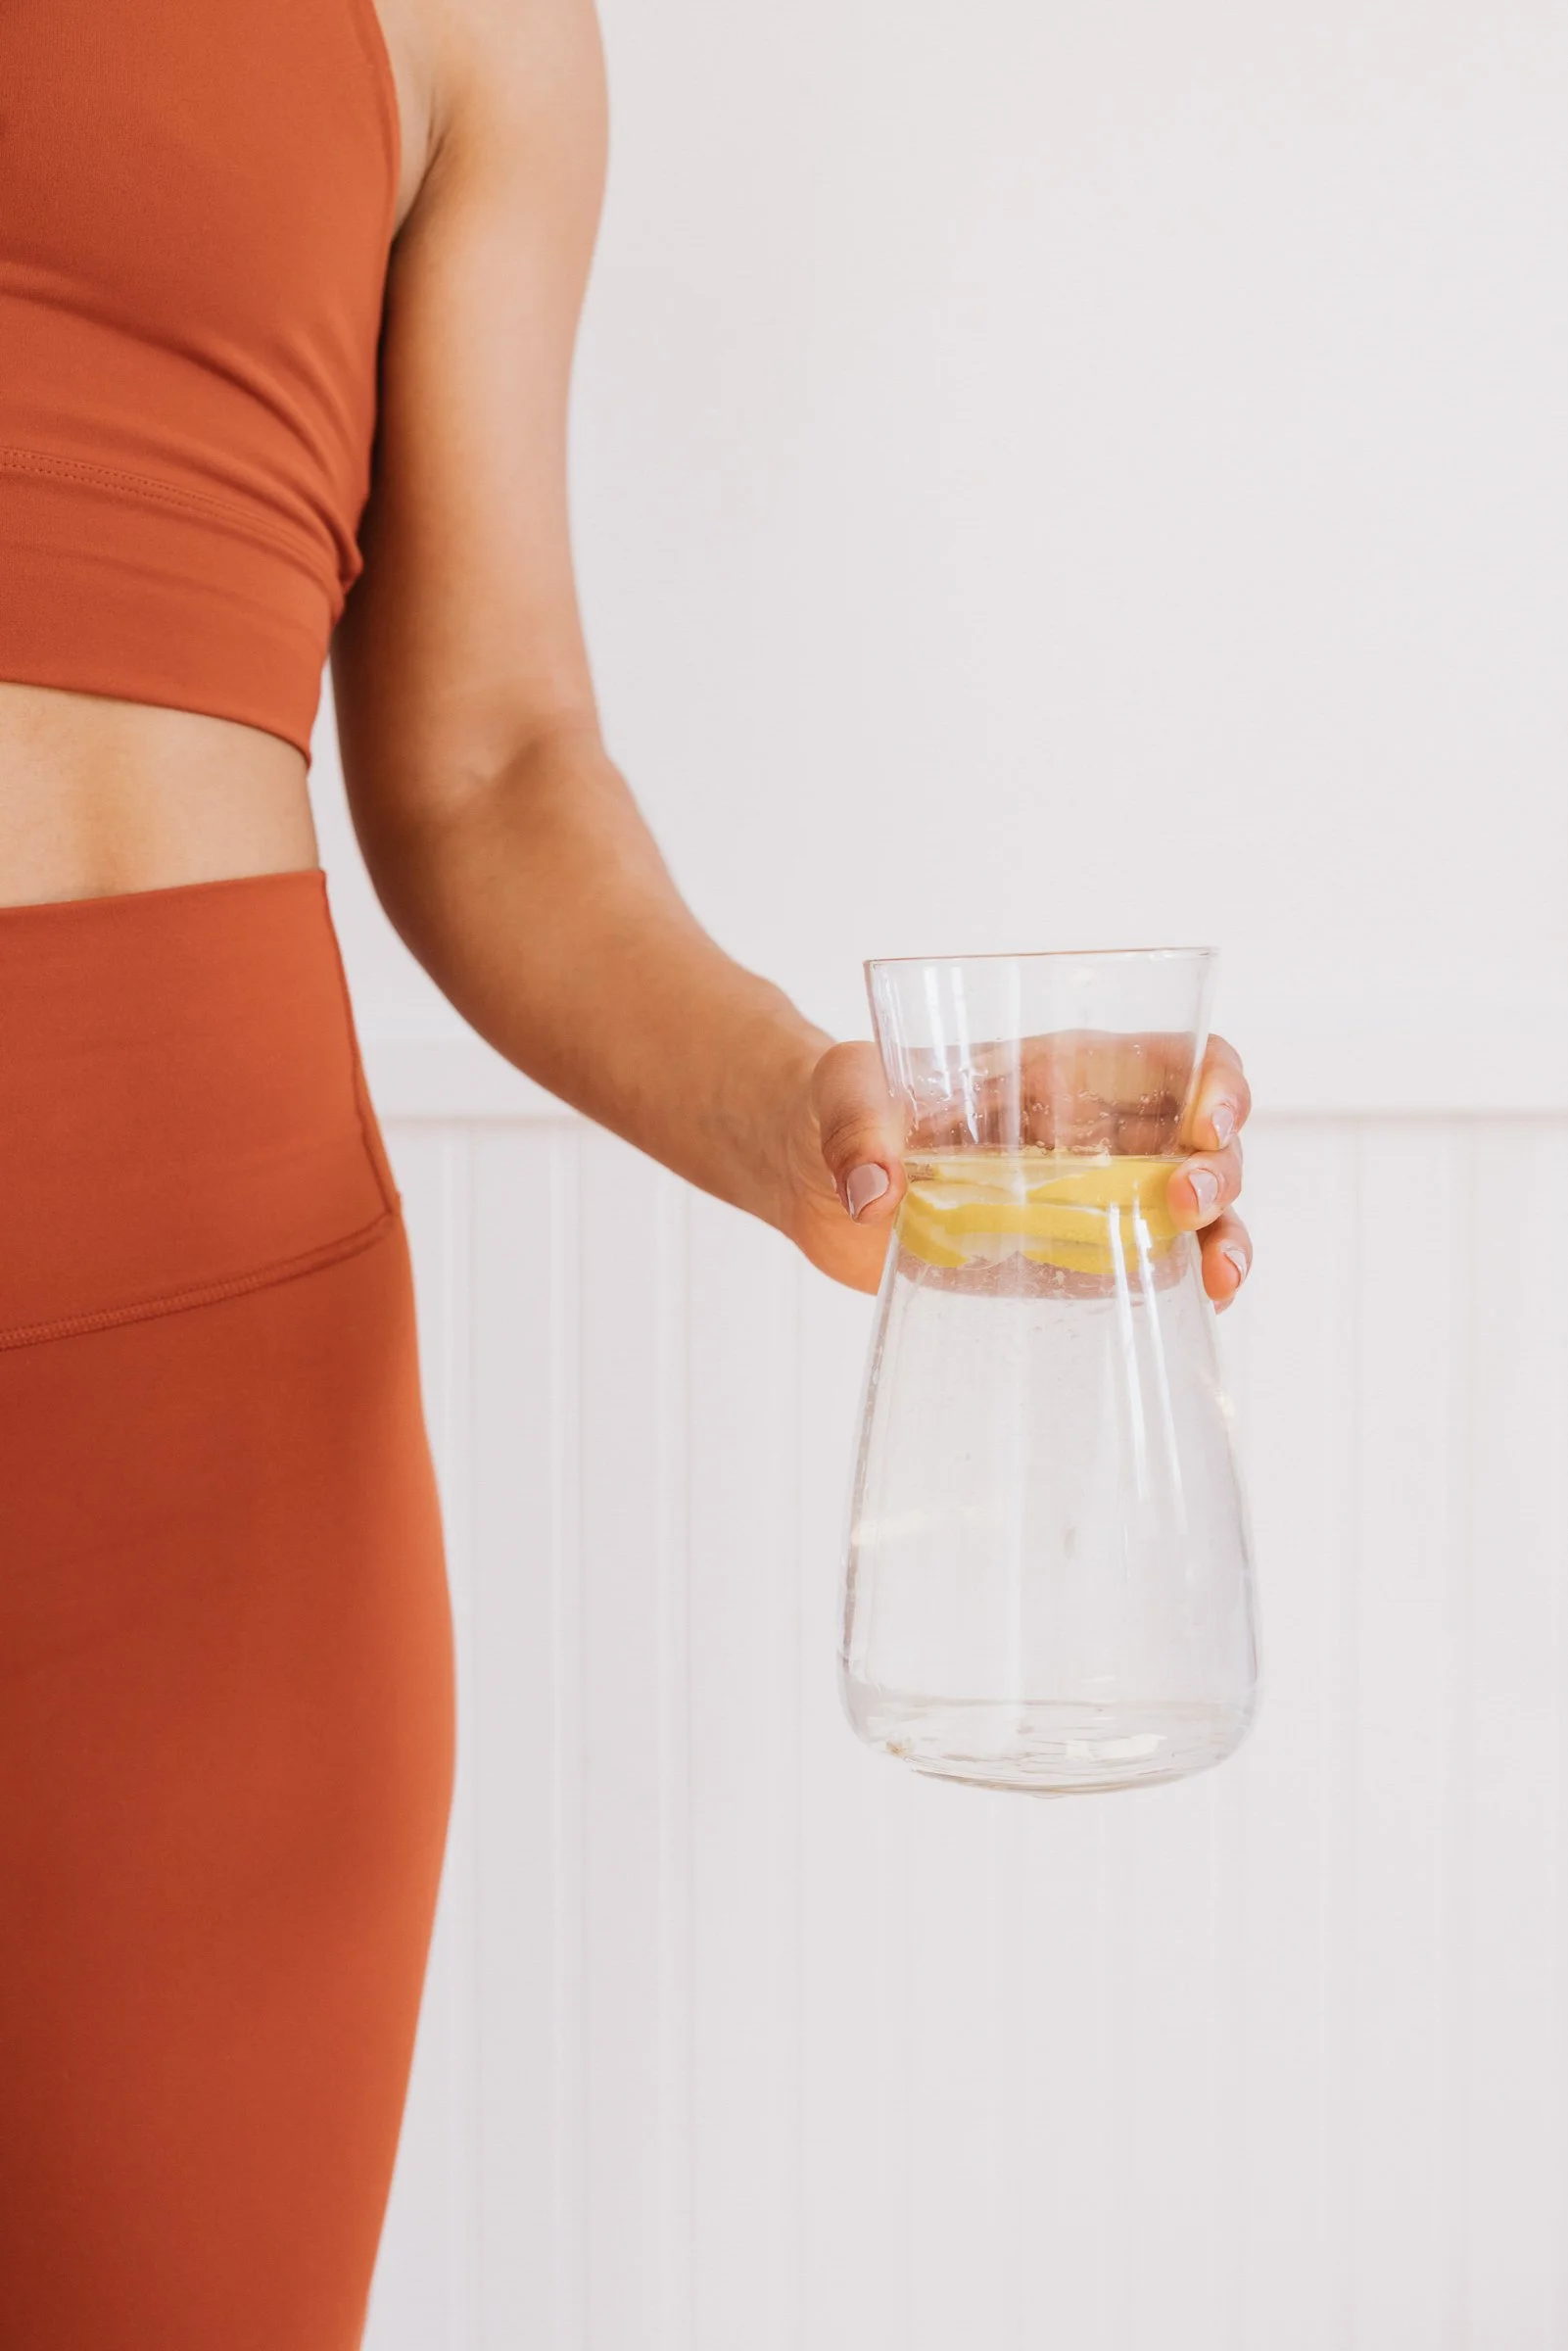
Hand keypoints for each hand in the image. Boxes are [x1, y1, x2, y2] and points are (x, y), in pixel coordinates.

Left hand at [779, 1034, 1252, 1304]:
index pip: (1170, 1059)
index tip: (1209, 1117)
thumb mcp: (842, 1097)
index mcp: (1060, 1072)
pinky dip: (1186, 1287)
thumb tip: (874, 1191)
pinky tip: (1199, 1306)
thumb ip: (856, 1128)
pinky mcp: (1062, 1262)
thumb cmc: (837, 1106)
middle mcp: (1093, 1134)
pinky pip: (1145, 1272)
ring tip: (1219, 1276)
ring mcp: (1087, 1203)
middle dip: (1220, 1171)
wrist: (806, 1172)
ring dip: (1225, 1239)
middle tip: (1188, 1201)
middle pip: (1201, 1143)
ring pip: (1193, 1214)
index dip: (1213, 1079)